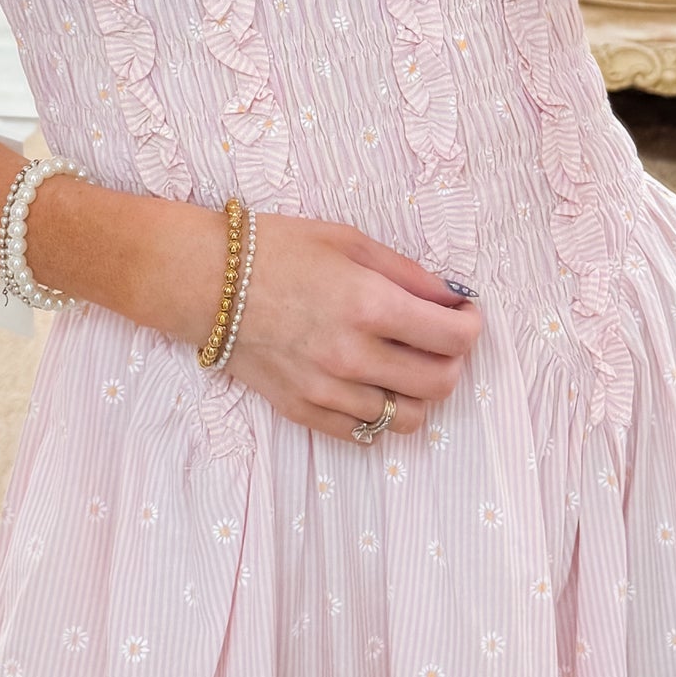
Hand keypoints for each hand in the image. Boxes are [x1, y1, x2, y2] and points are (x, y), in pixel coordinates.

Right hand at [195, 213, 481, 442]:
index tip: (465, 314)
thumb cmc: (276, 250)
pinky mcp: (302, 411)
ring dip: (419, 392)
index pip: (453, 339)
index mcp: (369, 305)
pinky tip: (374, 384)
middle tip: (441, 338)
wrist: (204, 282)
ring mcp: (326, 391)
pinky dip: (381, 414)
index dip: (471, 326)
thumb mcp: (350, 242)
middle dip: (453, 360)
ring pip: (407, 418)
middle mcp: (352, 355)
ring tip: (405, 362)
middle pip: (439, 383)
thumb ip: (409, 275)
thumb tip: (452, 300)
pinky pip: (365, 435)